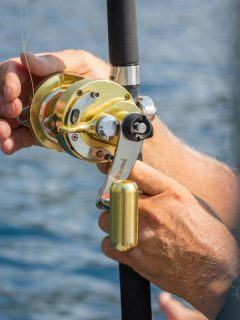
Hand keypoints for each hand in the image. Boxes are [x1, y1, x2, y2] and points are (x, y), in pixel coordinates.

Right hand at [0, 50, 108, 153]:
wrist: (107, 101)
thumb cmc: (91, 75)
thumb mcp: (78, 62)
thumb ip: (53, 61)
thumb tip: (26, 57)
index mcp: (33, 73)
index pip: (11, 73)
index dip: (6, 82)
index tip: (11, 93)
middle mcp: (28, 93)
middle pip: (4, 98)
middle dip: (1, 107)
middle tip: (11, 112)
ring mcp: (31, 114)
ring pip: (8, 120)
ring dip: (2, 128)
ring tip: (4, 135)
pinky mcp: (37, 132)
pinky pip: (20, 138)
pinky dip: (12, 143)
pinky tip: (10, 147)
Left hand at [98, 161, 239, 318]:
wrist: (212, 272)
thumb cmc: (203, 233)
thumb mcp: (186, 200)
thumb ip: (159, 186)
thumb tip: (133, 175)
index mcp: (170, 193)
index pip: (134, 170)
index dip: (116, 166)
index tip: (106, 166)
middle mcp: (154, 211)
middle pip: (114, 195)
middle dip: (115, 200)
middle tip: (125, 207)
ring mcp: (142, 235)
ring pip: (106, 219)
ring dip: (112, 222)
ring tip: (127, 227)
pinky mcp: (135, 257)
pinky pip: (107, 244)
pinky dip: (113, 243)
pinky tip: (126, 243)